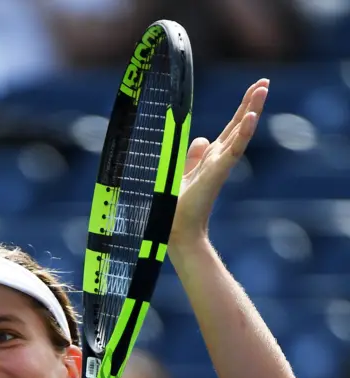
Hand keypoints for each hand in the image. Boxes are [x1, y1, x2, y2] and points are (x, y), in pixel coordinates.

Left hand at [170, 79, 268, 248]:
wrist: (178, 230)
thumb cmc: (179, 207)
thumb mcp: (183, 172)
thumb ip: (192, 156)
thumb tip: (202, 138)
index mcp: (211, 158)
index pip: (230, 128)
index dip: (241, 109)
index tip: (253, 89)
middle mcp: (219, 159)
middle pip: (238, 125)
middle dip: (251, 102)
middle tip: (265, 82)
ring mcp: (220, 165)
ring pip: (240, 133)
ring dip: (252, 110)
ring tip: (263, 89)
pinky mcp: (218, 172)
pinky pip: (234, 150)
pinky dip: (243, 133)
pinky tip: (252, 116)